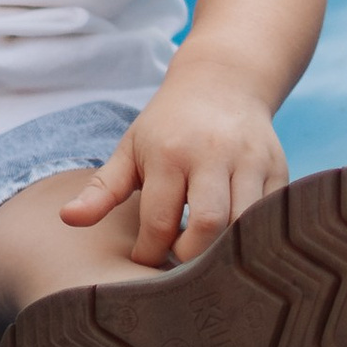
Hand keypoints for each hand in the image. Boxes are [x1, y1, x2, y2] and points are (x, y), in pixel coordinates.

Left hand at [58, 65, 287, 268]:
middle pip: (209, 226)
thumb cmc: (168, 124)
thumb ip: (102, 189)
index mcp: (171, 152)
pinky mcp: (279, 169)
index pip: (159, 221)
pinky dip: (250, 237)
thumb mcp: (131, 149)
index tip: (143, 260)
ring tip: (203, 257)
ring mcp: (252, 161)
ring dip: (223, 251)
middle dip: (190, 257)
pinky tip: (231, 241)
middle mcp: (214, 155)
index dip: (149, 252)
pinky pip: (269, 216)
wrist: (224, 81)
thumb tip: (67, 221)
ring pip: (244, 225)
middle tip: (177, 265)